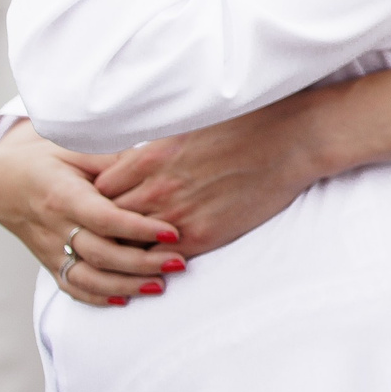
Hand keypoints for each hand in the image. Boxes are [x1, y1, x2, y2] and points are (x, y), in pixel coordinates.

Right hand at [0, 122, 184, 306]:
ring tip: (161, 286)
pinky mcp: (49, 263)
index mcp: (62, 195)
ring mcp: (50, 250)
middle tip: (178, 263)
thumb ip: (114, 159)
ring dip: (124, 285)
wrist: (5, 182)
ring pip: (86, 277)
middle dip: (141, 263)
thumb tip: (157, 160)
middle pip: (99, 253)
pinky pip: (72, 287)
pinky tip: (125, 300)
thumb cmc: (51, 159)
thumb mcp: (79, 148)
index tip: (172, 232)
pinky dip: (97, 297)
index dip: (138, 229)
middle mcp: (54, 228)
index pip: (103, 218)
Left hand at [93, 89, 326, 255]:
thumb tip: (131, 162)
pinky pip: (161, 259)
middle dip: (104, 230)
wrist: (293, 139)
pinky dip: (152, 264)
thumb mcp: (187, 127)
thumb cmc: (245, 124)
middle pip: (107, 221)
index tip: (103, 208)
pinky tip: (153, 266)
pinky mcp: (203, 235)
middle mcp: (156, 187)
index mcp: (148, 157)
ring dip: (125, 251)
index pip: (98, 191)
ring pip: (129, 245)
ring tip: (123, 258)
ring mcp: (178, 214)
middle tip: (105, 239)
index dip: (97, 202)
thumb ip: (154, 149)